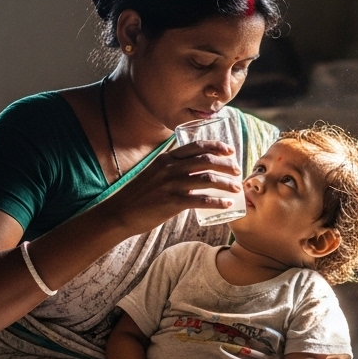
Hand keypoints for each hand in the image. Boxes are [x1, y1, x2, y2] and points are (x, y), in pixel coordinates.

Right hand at [98, 140, 241, 237]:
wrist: (120, 212)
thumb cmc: (138, 195)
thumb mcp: (154, 173)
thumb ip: (170, 168)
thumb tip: (191, 170)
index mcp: (166, 158)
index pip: (196, 146)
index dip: (216, 146)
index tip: (230, 150)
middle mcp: (170, 168)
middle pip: (206, 160)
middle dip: (226, 164)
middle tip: (237, 171)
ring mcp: (171, 184)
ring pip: (207, 178)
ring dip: (226, 183)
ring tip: (236, 189)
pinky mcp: (172, 202)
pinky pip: (201, 199)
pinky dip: (216, 201)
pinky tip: (226, 205)